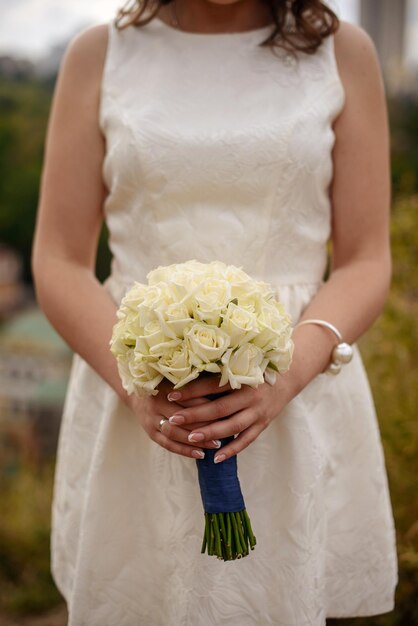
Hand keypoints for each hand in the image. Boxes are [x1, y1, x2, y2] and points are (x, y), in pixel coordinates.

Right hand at [129, 379, 220, 459]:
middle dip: (204, 425)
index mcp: (165, 387)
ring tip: (215, 444)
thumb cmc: (163, 382)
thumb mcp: (175, 377)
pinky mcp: (150, 432)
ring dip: (196, 441)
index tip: (226, 410)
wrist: (135, 392)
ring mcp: (151, 419)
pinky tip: (200, 454)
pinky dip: (184, 451)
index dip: (208, 405)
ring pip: (175, 433)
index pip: (189, 398)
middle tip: (225, 429)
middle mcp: (157, 403)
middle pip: (182, 417)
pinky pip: (168, 445)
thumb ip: (194, 382)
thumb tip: (222, 385)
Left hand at [164, 374, 293, 462]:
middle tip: (174, 419)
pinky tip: (215, 458)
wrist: (288, 377)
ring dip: (210, 433)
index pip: (212, 385)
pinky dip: (231, 450)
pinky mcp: (263, 424)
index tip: (171, 395)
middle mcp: (251, 396)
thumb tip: (187, 373)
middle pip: (219, 408)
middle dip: (195, 415)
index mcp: (243, 378)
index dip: (192, 390)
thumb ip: (220, 371)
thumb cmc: (257, 368)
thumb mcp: (241, 365)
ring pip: (232, 426)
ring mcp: (258, 412)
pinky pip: (246, 440)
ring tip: (191, 438)